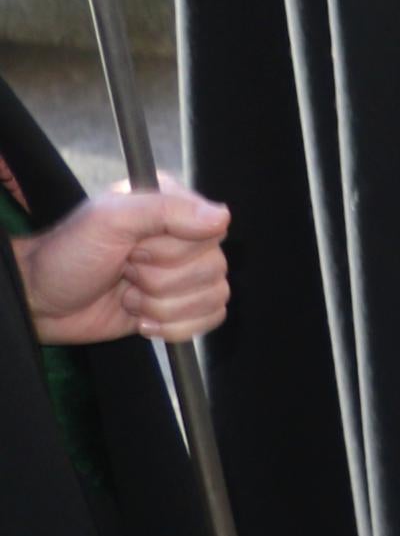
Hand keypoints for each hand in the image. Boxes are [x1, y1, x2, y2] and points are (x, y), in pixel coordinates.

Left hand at [11, 188, 232, 345]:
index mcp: (174, 207)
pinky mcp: (181, 307)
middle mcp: (186, 239)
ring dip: (161, 307)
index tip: (134, 250)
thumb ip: (166, 210)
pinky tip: (141, 319)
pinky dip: (174, 327)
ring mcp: (185, 274)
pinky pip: (210, 320)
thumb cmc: (66, 256)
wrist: (40, 302)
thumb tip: (222, 218)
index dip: (173, 251)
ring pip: (213, 297)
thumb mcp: (108, 220)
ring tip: (127, 296)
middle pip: (214, 269)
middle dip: (159, 282)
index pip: (212, 232)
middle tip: (124, 272)